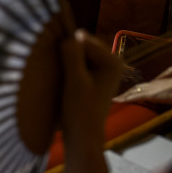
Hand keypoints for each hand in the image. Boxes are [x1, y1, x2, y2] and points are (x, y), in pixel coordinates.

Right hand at [60, 30, 122, 146]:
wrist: (83, 137)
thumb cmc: (80, 110)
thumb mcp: (74, 80)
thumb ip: (72, 55)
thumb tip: (67, 36)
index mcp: (112, 61)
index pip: (83, 40)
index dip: (67, 50)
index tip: (59, 66)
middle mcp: (112, 62)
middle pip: (82, 46)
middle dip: (69, 55)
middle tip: (59, 72)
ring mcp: (104, 71)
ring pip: (79, 55)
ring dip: (67, 63)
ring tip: (62, 79)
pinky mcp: (96, 79)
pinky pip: (79, 65)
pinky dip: (70, 70)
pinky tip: (64, 83)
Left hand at [113, 73, 171, 104]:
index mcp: (163, 83)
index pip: (147, 86)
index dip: (138, 89)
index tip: (132, 93)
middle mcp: (155, 84)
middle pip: (138, 87)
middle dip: (128, 92)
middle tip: (119, 96)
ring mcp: (152, 89)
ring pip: (133, 91)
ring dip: (124, 96)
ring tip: (115, 100)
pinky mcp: (151, 94)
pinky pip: (134, 97)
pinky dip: (124, 99)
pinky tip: (116, 101)